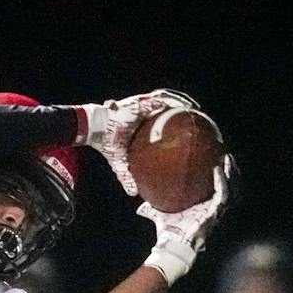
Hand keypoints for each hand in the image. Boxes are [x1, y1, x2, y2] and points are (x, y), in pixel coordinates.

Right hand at [76, 89, 201, 194]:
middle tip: (195, 117)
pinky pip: (163, 99)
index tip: (185, 130)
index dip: (173, 123)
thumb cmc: (107, 143)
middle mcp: (144, 113)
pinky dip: (175, 101)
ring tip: (194, 107)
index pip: (160, 122)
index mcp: (140, 125)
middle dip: (181, 109)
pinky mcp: (142, 101)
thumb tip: (133, 194)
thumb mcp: (119, 162)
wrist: (97, 129)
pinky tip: (187, 105)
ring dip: (181, 101)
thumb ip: (127, 176)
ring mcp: (143, 105)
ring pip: (167, 99)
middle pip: (167, 107)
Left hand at [140, 155, 234, 284]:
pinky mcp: (214, 212)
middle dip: (232, 171)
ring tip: (228, 158)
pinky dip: (221, 181)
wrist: (173, 246)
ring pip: (232, 188)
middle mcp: (214, 209)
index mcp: (206, 207)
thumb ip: (152, 209)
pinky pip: (222, 194)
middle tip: (227, 155)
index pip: (220, 189)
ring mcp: (216, 211)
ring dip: (231, 172)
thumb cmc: (170, 234)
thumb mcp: (161, 216)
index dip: (223, 175)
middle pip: (231, 186)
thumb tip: (140, 206)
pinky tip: (218, 169)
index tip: (219, 160)